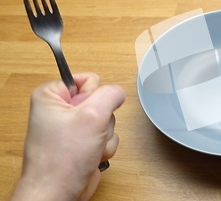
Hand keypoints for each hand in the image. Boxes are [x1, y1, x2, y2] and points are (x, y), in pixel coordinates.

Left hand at [11, 73, 125, 200]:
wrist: (58, 192)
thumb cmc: (62, 159)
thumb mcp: (93, 115)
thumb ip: (111, 94)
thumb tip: (119, 92)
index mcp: (51, 95)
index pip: (88, 79)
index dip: (95, 95)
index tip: (87, 112)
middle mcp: (60, 109)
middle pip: (100, 100)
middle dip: (102, 119)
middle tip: (90, 132)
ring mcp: (72, 127)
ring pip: (106, 119)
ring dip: (105, 135)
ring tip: (90, 146)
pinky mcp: (82, 143)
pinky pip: (106, 135)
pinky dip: (104, 146)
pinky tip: (92, 155)